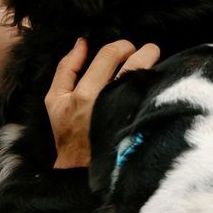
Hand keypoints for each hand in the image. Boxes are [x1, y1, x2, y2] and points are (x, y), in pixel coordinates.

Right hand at [45, 38, 160, 168]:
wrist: (78, 169)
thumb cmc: (67, 132)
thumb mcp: (55, 100)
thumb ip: (66, 69)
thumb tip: (81, 42)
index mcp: (82, 95)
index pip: (107, 55)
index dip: (121, 46)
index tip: (126, 48)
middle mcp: (104, 103)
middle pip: (133, 64)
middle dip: (143, 51)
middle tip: (147, 50)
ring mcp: (123, 114)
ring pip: (145, 78)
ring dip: (153, 63)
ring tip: (155, 60)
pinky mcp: (137, 125)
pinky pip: (151, 97)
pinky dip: (156, 85)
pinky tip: (157, 82)